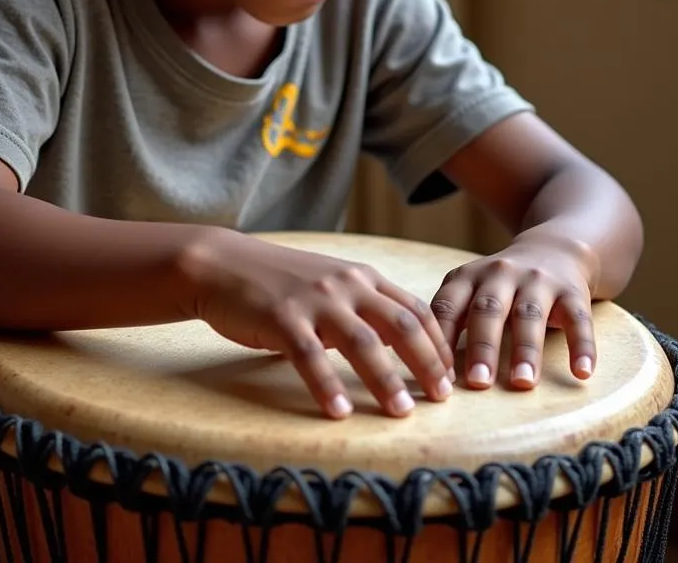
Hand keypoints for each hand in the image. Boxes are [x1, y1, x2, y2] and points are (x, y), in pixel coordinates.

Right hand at [181, 231, 454, 419]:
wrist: (224, 264)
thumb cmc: (279, 281)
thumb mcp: (330, 283)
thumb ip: (363, 306)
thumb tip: (401, 343)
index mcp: (361, 277)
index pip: (416, 310)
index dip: (439, 345)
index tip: (452, 376)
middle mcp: (345, 284)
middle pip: (401, 325)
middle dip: (427, 363)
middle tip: (442, 398)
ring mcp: (314, 300)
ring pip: (362, 343)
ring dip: (386, 380)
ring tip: (401, 413)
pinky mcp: (281, 318)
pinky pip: (310, 357)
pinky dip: (327, 386)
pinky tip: (338, 413)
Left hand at [429, 238, 596, 390]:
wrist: (554, 249)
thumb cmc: (500, 286)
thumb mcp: (470, 290)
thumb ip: (452, 321)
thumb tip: (429, 371)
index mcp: (468, 277)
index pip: (448, 306)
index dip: (441, 339)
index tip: (438, 376)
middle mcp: (500, 275)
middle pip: (488, 310)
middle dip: (482, 347)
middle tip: (478, 382)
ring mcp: (537, 281)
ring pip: (530, 316)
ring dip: (526, 349)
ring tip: (524, 384)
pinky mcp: (572, 292)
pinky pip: (578, 319)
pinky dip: (581, 346)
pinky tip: (582, 373)